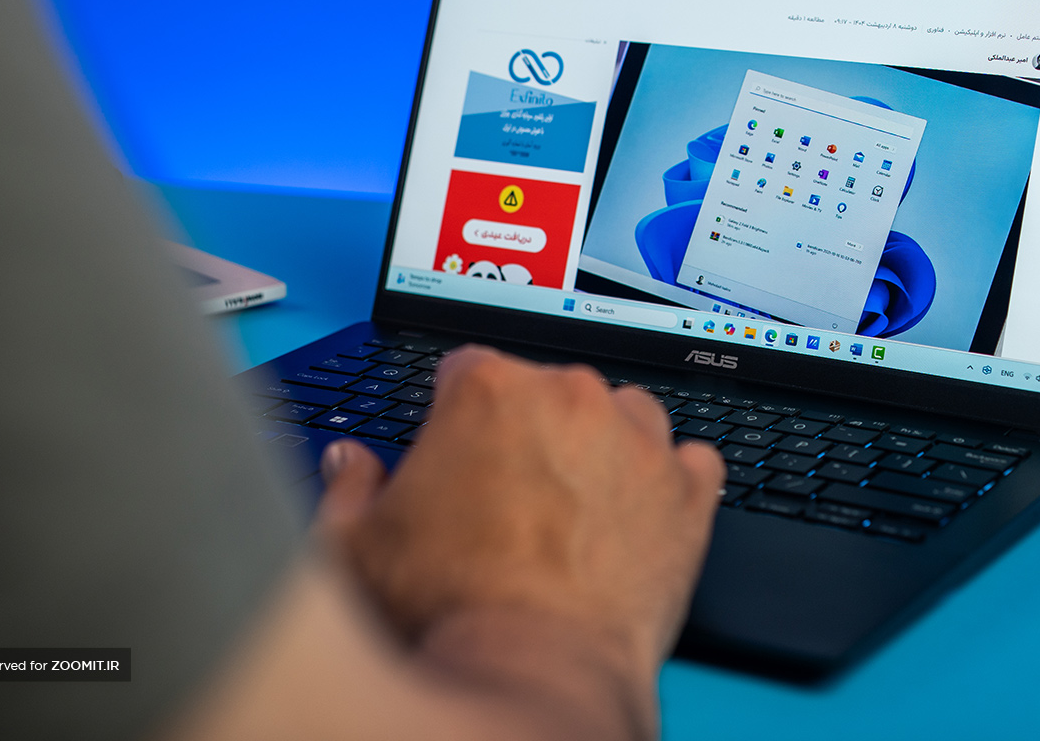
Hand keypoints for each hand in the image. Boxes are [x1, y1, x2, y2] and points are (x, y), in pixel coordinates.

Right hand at [315, 345, 723, 707]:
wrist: (533, 669)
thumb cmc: (450, 610)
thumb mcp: (356, 547)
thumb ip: (348, 490)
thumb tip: (350, 467)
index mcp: (487, 391)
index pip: (468, 369)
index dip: (456, 414)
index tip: (456, 450)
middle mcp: (570, 397)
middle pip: (549, 388)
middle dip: (529, 431)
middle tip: (507, 497)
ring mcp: (637, 441)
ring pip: (624, 414)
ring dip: (603, 445)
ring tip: (576, 504)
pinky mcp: (688, 492)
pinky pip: (691, 461)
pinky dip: (669, 483)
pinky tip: (639, 516)